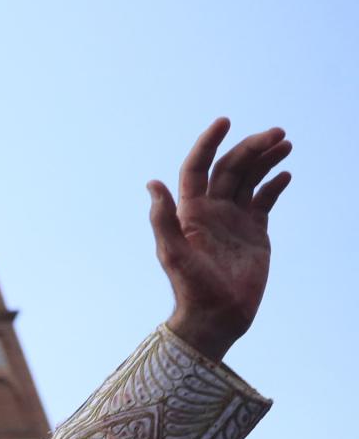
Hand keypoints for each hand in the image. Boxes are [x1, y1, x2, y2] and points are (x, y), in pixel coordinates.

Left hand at [148, 117, 290, 360]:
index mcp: (190, 211)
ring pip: (250, 179)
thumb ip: (163, 219)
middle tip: (277, 133)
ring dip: (265, 159)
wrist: (217, 316)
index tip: (223, 121)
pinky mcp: (253, 232)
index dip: (208, 143)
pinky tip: (286, 173)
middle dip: (251, 147)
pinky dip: (274, 185)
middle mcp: (211, 211)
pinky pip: (264, 201)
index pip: (198, 167)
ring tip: (286, 143)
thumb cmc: (192, 288)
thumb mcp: (173, 254)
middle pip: (231, 168)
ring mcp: (233, 220)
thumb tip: (152, 184)